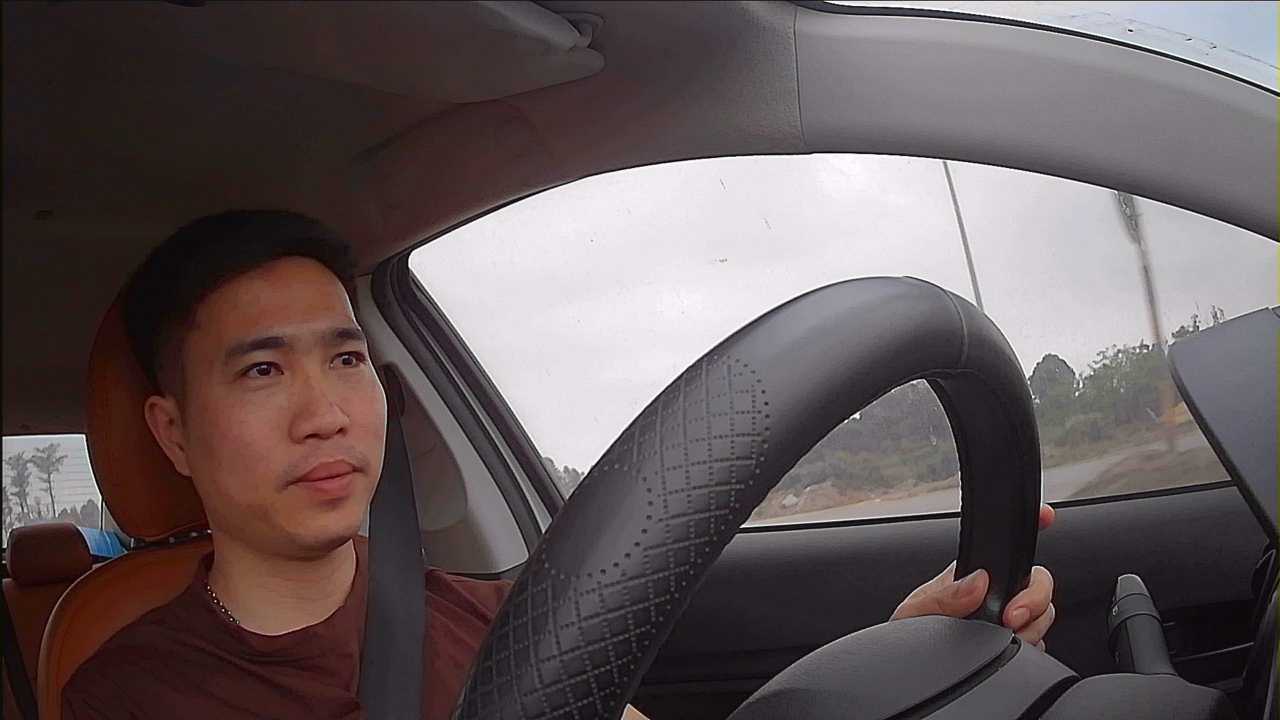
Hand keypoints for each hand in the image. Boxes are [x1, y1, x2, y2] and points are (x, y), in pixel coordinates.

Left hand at [890, 504, 1055, 649]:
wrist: (913, 673)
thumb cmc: (906, 639)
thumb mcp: (913, 614)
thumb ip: (942, 597)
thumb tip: (977, 582)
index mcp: (968, 577)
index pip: (1001, 546)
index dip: (1027, 526)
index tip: (1045, 516)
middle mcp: (994, 594)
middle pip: (1036, 581)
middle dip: (1035, 598)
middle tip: (1011, 618)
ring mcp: (1009, 619)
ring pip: (1044, 612)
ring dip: (1033, 626)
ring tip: (1006, 639)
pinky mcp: (1018, 644)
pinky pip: (1041, 641)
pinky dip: (1032, 645)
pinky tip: (1011, 650)